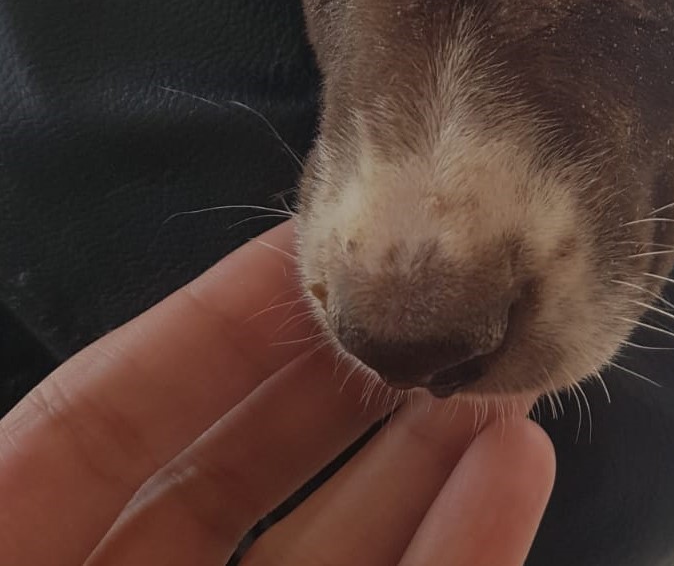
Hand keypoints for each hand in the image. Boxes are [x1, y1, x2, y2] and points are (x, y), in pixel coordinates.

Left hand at [0, 222, 554, 564]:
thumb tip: (245, 322)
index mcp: (19, 553)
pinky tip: (514, 478)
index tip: (313, 247)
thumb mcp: (16, 548)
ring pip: (337, 555)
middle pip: (237, 477)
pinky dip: (456, 559)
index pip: (105, 421)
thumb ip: (74, 458)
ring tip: (508, 383)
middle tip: (433, 307)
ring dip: (425, 469)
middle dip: (340, 384)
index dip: (210, 325)